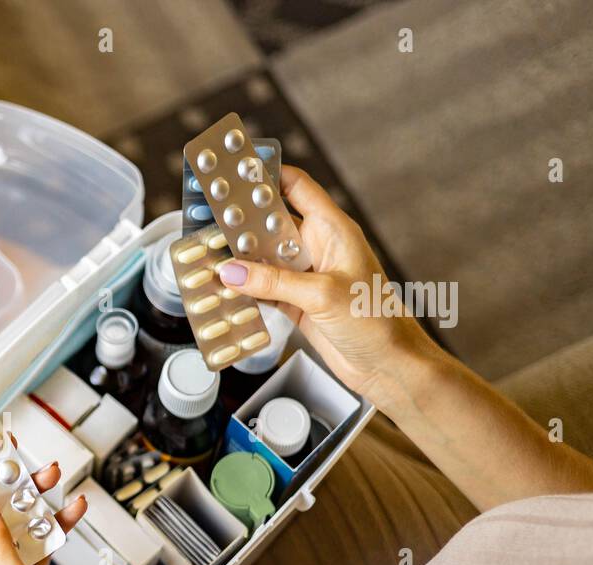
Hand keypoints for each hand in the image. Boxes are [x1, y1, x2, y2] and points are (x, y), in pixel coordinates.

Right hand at [216, 165, 436, 404]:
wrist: (387, 364)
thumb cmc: (375, 321)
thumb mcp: (322, 295)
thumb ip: (273, 282)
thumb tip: (230, 272)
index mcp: (332, 230)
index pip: (296, 188)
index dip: (267, 175)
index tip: (234, 171)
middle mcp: (317, 248)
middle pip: (271, 224)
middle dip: (241, 222)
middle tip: (206, 218)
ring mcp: (306, 276)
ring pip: (263, 259)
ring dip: (238, 260)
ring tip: (205, 255)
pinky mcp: (297, 303)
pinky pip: (263, 289)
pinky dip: (244, 290)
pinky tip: (222, 289)